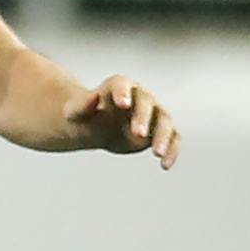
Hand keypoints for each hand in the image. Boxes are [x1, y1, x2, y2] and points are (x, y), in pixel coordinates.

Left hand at [63, 75, 179, 168]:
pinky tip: (165, 165)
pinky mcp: (160, 131)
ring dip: (163, 136)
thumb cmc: (84, 117)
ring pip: (165, 120)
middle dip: (142, 118)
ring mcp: (152, 113)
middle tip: (137, 134)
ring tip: (157, 153)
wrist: (94, 128)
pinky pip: (173, 138)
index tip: (123, 104)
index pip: (122, 85)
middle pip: (146, 103)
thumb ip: (82, 105)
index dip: (123, 93)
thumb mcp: (75, 113)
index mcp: (117, 86)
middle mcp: (139, 96)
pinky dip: (172, 151)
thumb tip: (93, 98)